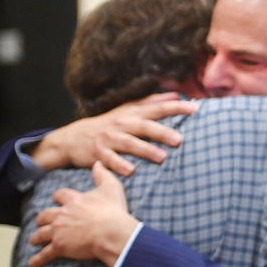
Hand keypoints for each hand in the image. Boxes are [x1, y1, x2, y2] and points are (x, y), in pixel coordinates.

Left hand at [29, 162, 138, 266]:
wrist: (112, 233)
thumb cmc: (113, 212)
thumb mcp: (111, 188)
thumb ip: (103, 174)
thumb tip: (98, 163)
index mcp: (73, 200)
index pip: (60, 195)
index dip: (59, 198)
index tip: (58, 199)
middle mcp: (62, 214)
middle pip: (46, 215)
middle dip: (43, 218)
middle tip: (41, 221)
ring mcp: (59, 231)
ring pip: (42, 233)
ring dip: (37, 237)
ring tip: (34, 240)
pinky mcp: (60, 246)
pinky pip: (45, 253)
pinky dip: (38, 259)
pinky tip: (33, 263)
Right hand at [30, 92, 195, 175]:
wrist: (72, 138)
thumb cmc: (108, 125)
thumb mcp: (128, 110)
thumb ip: (152, 103)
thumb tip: (176, 95)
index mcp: (131, 114)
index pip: (157, 108)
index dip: (175, 107)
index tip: (195, 108)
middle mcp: (121, 124)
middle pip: (144, 126)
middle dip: (162, 132)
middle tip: (179, 140)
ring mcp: (109, 139)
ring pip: (129, 143)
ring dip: (145, 149)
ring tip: (161, 157)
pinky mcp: (97, 152)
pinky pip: (109, 159)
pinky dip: (119, 165)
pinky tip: (131, 171)